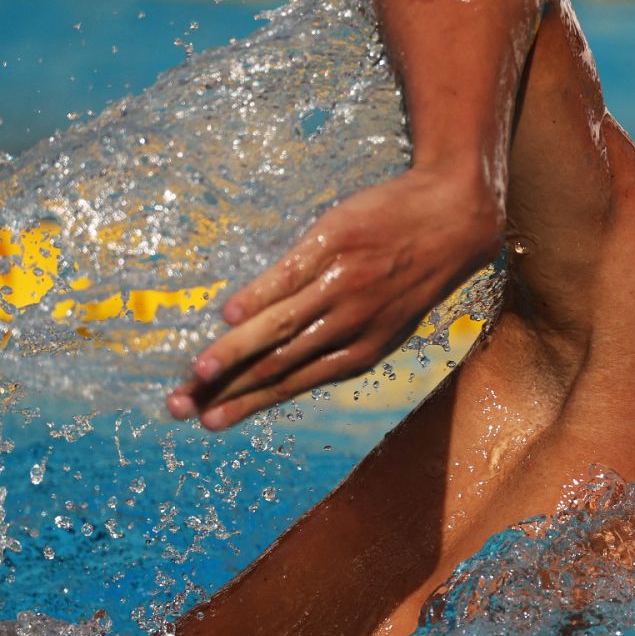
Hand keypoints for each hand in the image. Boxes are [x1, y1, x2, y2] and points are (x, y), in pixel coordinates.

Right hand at [168, 166, 502, 428]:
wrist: (455, 213)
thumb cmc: (415, 268)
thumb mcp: (391, 318)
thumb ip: (345, 340)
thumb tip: (291, 359)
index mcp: (363, 350)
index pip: (291, 383)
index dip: (247, 404)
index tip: (207, 422)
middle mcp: (350, 325)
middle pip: (277, 364)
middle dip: (226, 388)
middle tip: (179, 408)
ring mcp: (341, 286)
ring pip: (281, 328)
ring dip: (236, 351)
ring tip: (199, 371)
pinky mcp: (333, 246)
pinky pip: (290, 277)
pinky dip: (260, 297)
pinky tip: (230, 315)